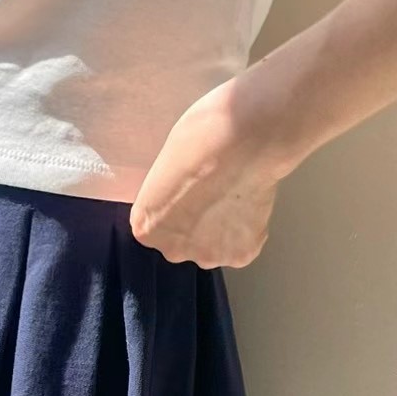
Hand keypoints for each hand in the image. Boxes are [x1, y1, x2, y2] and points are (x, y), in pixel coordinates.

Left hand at [130, 77, 284, 268]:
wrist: (241, 140)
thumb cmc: (200, 140)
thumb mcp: (164, 168)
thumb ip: (167, 195)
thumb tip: (179, 195)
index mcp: (146, 227)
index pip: (158, 228)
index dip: (177, 209)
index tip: (190, 193)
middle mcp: (172, 249)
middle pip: (185, 243)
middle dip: (199, 225)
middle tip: (216, 196)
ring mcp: (208, 255)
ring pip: (216, 248)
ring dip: (224, 231)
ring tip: (236, 197)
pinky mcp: (241, 255)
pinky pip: (244, 246)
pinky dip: (249, 230)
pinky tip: (251, 203)